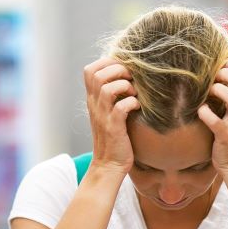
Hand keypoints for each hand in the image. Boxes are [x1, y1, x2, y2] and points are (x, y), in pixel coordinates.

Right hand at [83, 57, 140, 174]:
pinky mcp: (113, 128)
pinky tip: (138, 108)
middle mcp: (94, 106)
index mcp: (93, 100)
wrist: (109, 165)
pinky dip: (132, 103)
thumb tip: (126, 77)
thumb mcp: (108, 113)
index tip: (123, 70)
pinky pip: (120, 107)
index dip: (107, 63)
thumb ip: (111, 96)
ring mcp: (103, 116)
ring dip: (125, 86)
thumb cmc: (114, 138)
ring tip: (134, 94)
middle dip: (118, 70)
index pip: (89, 70)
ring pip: (107, 88)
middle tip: (131, 79)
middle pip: (97, 74)